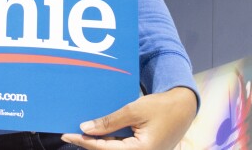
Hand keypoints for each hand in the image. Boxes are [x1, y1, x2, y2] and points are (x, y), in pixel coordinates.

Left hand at [61, 87, 196, 149]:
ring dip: (98, 142)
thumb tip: (86, 129)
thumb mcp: (133, 110)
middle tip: (69, 134)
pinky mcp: (145, 149)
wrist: (184, 107)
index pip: (105, 149)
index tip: (67, 135)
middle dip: (89, 143)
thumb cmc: (162, 106)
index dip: (85, 142)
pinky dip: (109, 140)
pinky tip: (98, 133)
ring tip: (80, 133)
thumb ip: (110, 122)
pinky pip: (123, 147)